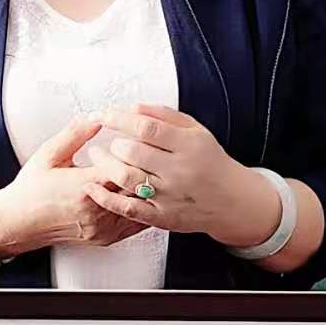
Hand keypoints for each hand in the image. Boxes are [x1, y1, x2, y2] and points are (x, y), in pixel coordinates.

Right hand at [0, 115, 151, 254]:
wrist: (18, 222)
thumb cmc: (31, 190)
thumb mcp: (49, 154)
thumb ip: (75, 134)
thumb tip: (96, 118)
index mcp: (83, 187)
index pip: (123, 166)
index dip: (130, 150)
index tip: (129, 139)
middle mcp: (96, 211)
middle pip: (138, 186)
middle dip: (144, 166)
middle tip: (146, 152)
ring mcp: (103, 228)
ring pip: (142, 207)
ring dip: (147, 187)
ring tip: (149, 170)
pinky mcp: (106, 238)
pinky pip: (138, 224)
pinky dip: (145, 207)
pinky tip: (144, 193)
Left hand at [82, 103, 243, 234]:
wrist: (233, 201)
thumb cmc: (211, 161)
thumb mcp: (195, 130)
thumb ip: (163, 115)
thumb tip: (131, 107)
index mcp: (188, 145)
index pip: (146, 127)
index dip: (118, 118)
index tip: (102, 114)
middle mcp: (179, 170)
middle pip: (133, 152)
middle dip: (114, 144)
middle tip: (110, 142)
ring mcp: (170, 196)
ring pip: (127, 179)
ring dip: (106, 165)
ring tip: (99, 157)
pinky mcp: (162, 217)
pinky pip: (128, 209)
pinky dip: (106, 198)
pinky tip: (92, 187)